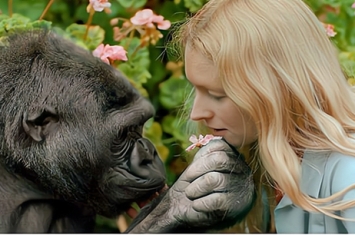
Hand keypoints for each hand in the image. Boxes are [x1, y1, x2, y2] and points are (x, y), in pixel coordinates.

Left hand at [127, 139, 254, 232]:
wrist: (188, 210)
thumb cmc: (193, 184)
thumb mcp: (200, 163)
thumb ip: (207, 147)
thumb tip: (206, 120)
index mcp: (234, 158)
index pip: (221, 148)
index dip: (202, 159)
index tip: (191, 172)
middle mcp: (242, 170)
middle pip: (219, 160)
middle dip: (198, 171)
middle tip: (188, 181)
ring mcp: (241, 188)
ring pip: (214, 179)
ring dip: (196, 188)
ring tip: (191, 194)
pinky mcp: (236, 205)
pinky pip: (216, 199)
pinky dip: (201, 202)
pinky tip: (198, 205)